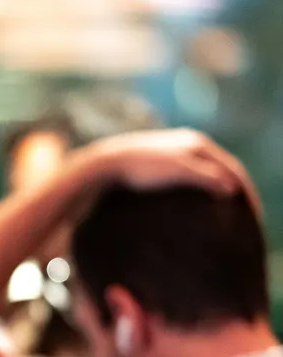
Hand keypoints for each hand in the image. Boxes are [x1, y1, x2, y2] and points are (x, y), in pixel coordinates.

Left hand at [77, 128, 254, 202]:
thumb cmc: (141, 169)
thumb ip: (206, 178)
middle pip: (223, 168)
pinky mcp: (161, 163)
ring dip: (219, 189)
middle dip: (236, 188)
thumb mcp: (178, 172)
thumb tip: (232, 188)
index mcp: (198, 144)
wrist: (105, 164)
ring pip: (207, 172)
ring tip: (226, 210)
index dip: (244, 189)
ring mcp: (175, 152)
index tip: (252, 211)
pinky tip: (197, 204)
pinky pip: (190, 176)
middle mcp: (189, 143)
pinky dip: (202, 189)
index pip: (232, 168)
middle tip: (246, 213)